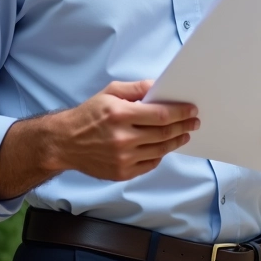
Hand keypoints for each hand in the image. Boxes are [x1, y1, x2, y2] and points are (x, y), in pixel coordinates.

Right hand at [47, 80, 198, 181]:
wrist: (65, 143)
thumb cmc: (88, 115)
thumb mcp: (110, 92)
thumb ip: (136, 88)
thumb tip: (159, 86)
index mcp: (120, 114)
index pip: (160, 115)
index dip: (180, 113)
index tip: (191, 110)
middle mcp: (122, 138)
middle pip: (164, 133)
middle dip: (183, 126)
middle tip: (194, 122)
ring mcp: (123, 158)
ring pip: (160, 150)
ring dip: (176, 142)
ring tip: (184, 134)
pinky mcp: (122, 173)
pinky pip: (150, 164)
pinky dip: (160, 155)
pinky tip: (165, 147)